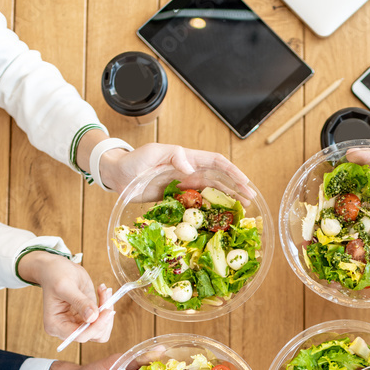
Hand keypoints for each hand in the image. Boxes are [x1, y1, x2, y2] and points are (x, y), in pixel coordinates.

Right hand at [18, 250, 114, 342]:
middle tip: (106, 294)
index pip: (79, 335)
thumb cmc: (55, 274)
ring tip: (104, 291)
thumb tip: (92, 317)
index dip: (95, 326)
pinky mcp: (87, 317)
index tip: (107, 311)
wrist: (56, 268)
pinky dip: (106, 306)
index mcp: (55, 325)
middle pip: (93, 335)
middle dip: (103, 317)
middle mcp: (66, 328)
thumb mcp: (65, 286)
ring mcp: (77, 324)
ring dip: (107, 311)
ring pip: (101, 329)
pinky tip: (103, 291)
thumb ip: (79, 302)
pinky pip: (103, 319)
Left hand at [98, 141, 249, 195]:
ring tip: (242, 207)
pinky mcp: (178, 197)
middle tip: (251, 199)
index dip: (233, 172)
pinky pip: (199, 202)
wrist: (118, 175)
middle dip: (237, 187)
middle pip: (220, 178)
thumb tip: (190, 167)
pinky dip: (211, 208)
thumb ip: (172, 156)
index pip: (217, 163)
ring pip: (213, 190)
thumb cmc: (133, 161)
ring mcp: (185, 185)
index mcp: (188, 158)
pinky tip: (221, 215)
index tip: (245, 182)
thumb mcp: (151, 153)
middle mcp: (190, 171)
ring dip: (228, 197)